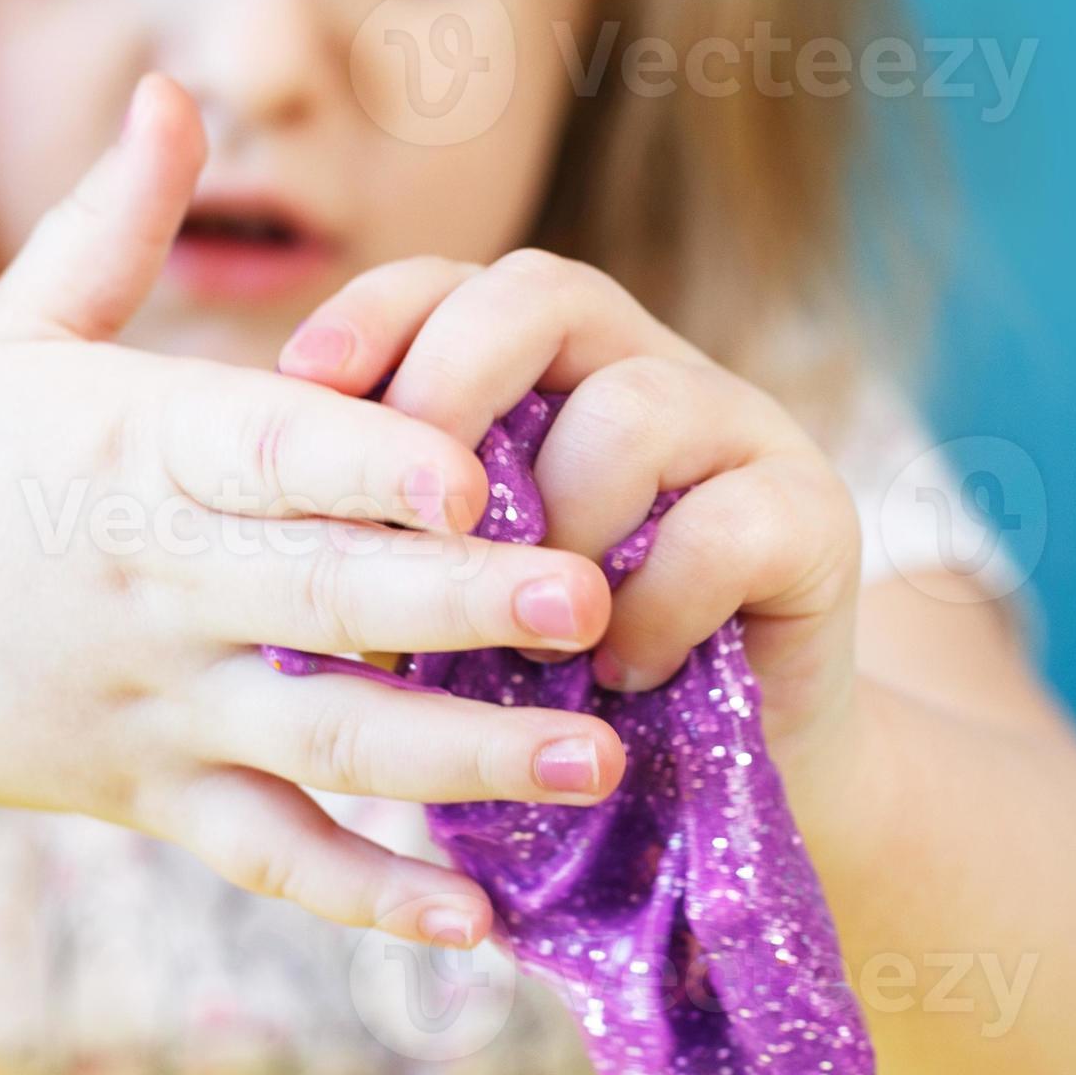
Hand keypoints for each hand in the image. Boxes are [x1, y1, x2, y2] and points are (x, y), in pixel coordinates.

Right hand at [0, 82, 627, 946]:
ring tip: (598, 762)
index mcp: (128, 450)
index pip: (261, 454)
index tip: (474, 469)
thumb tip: (173, 87)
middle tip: (596, 601)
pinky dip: (368, 896)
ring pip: (325, 738)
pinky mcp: (156, 795)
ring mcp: (156, 703)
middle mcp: (151, 584)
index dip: (365, 463)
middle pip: (324, 599)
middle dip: (462, 605)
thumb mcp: (7, 332)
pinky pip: (272, 854)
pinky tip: (477, 925)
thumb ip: (111, 222)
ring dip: (465, 759)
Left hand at [273, 248, 866, 760]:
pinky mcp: (813, 514)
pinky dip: (655, 605)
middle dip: (458, 385)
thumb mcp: (450, 602)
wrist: (709, 789)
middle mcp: (640, 367)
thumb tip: (262, 519)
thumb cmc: (546, 686)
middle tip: (422, 509)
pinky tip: (620, 672)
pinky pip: (725, 524)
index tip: (303, 380)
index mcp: (538, 370)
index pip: (447, 285)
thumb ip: (388, 536)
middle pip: (544, 295)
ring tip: (528, 635)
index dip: (374, 314)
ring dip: (561, 526)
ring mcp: (737, 430)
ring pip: (633, 408)